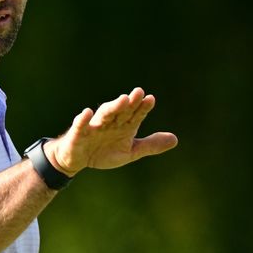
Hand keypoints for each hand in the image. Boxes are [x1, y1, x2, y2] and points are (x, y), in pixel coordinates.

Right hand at [48, 87, 177, 174]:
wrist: (77, 159)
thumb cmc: (103, 151)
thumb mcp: (129, 152)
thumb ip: (150, 145)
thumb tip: (175, 140)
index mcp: (124, 125)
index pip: (135, 114)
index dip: (142, 108)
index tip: (151, 100)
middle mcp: (110, 122)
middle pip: (121, 111)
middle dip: (129, 103)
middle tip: (139, 92)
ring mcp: (94, 126)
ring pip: (104, 115)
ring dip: (112, 107)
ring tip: (122, 100)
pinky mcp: (78, 134)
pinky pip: (80, 125)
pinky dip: (83, 119)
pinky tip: (86, 112)